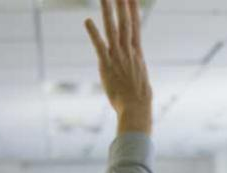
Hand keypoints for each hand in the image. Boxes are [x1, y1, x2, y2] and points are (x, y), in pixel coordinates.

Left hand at [85, 0, 152, 133]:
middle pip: (125, 22)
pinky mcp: (107, 65)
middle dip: (122, 4)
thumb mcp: (139, 78)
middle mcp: (128, 51)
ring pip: (113, 29)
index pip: (135, 26)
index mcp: (137, 53)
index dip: (132, 10)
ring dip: (108, 11)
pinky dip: (94, 33)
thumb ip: (135, 69)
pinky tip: (87, 20)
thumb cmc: (139, 99)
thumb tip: (135, 71)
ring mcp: (118, 57)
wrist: (137, 108)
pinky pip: (99, 46)